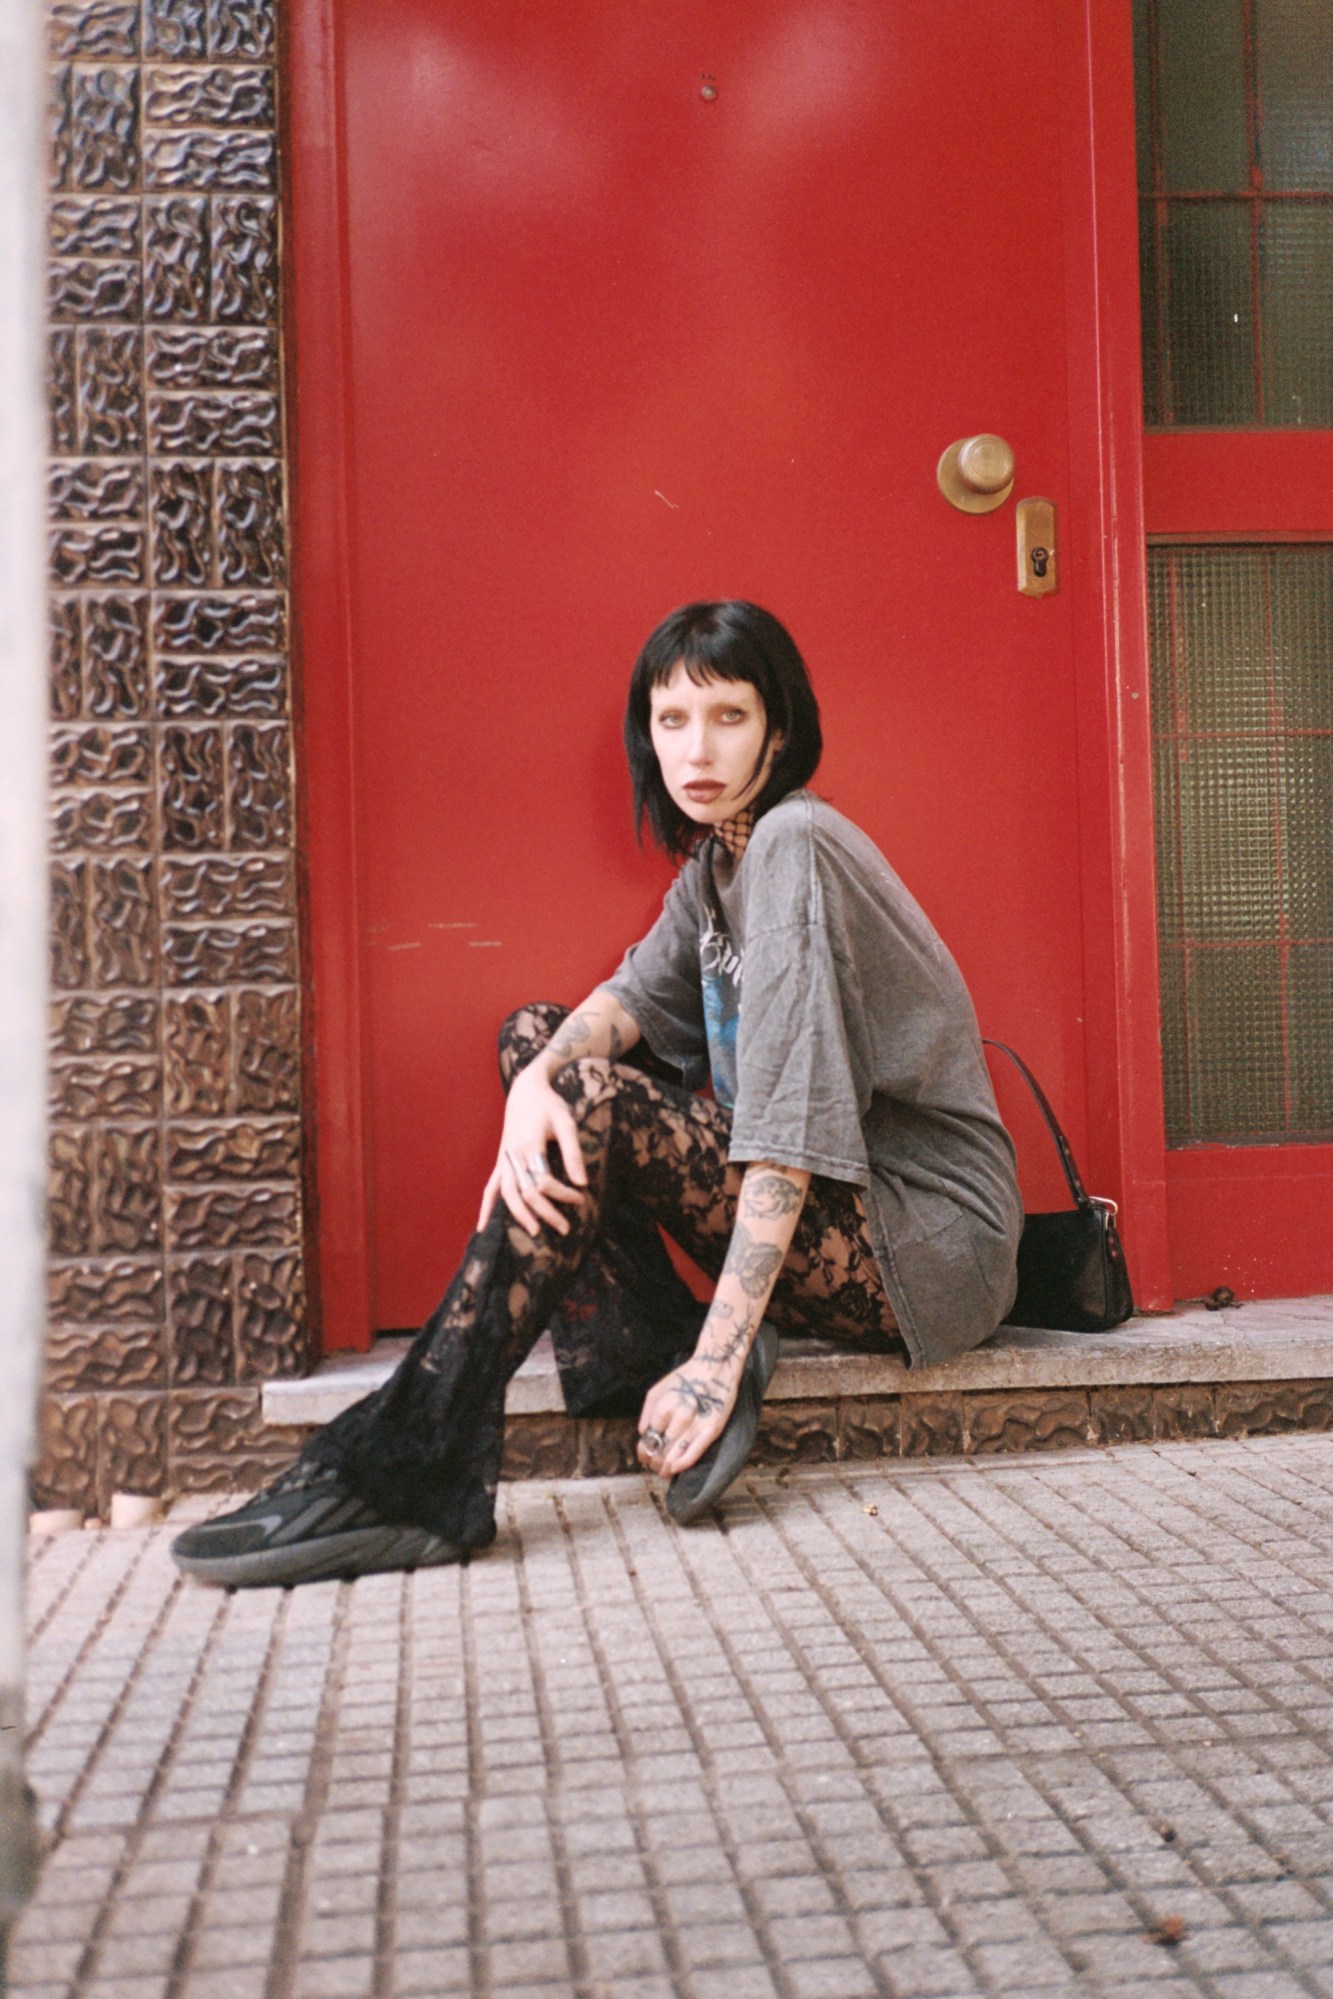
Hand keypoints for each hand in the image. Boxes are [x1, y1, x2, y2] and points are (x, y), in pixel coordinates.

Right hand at [478, 1066, 587, 1237]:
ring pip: (507, 1194)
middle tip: (565, 1229)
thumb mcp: (566, 1123)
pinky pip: (490, 1188)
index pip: (544, 1181)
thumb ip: (573, 1153)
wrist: (525, 1091)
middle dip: (545, 1213)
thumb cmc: (548, 1106)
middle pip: (525, 1193)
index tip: (580, 1198)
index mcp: (529, 1146)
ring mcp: (504, 1160)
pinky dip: (486, 1207)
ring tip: (535, 1232)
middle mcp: (513, 1155)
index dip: (563, 1194)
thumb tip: (582, 1183)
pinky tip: (482, 1226)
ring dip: (520, 1215)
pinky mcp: (500, 1162)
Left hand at [637, 1360, 740, 1477]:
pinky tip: (675, 1468)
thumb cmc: (685, 1378)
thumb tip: (642, 1434)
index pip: (647, 1440)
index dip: (643, 1453)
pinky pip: (694, 1454)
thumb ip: (647, 1413)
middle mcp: (678, 1419)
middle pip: (659, 1452)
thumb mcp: (658, 1389)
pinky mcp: (711, 1430)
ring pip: (674, 1458)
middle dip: (653, 1463)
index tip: (644, 1457)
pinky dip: (681, 1465)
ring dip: (665, 1468)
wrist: (716, 1367)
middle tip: (653, 1466)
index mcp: (663, 1408)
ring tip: (663, 1471)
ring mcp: (695, 1426)